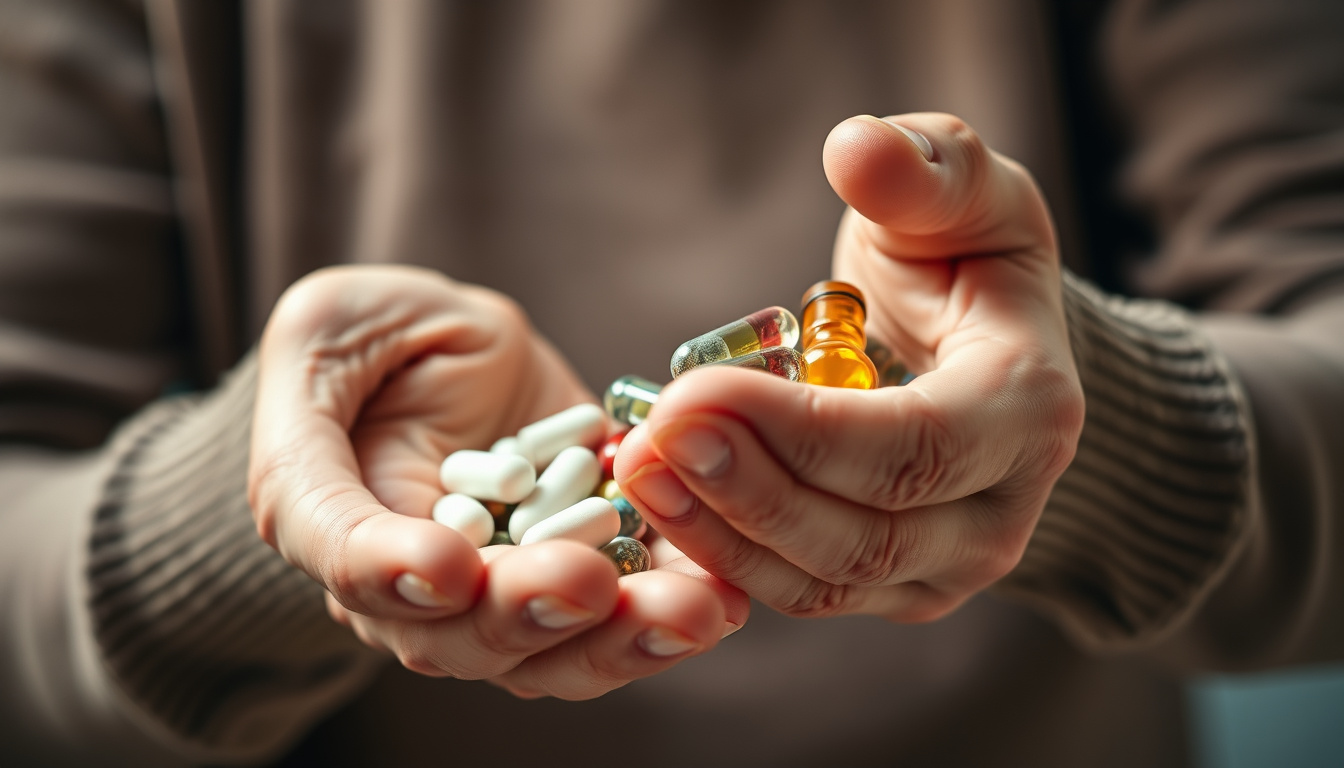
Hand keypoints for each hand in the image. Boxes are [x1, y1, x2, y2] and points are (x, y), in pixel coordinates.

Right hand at [249, 265, 745, 697]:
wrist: (442, 357)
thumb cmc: (369, 335)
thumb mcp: (325, 334)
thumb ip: (323, 414)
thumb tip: (397, 524)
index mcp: (331, 524)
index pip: (352, 567)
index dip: (392, 577)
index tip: (448, 570)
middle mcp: (415, 587)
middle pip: (464, 634)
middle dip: (531, 613)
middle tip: (590, 586)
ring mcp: (503, 593)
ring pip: (552, 650)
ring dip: (622, 638)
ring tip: (690, 612)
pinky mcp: (579, 574)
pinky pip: (621, 614)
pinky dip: (670, 608)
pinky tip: (721, 593)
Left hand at [616, 114, 1083, 621]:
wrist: (980, 343)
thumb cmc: (965, 257)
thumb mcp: (961, 191)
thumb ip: (923, 166)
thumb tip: (855, 148)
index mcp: (1029, 411)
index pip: (911, 451)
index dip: (797, 433)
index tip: (693, 393)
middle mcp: (999, 513)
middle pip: (862, 536)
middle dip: (743, 490)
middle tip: (651, 436)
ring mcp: (947, 565)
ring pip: (824, 582)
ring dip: (718, 532)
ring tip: (637, 467)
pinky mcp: (893, 587)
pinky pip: (801, 592)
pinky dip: (724, 555)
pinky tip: (660, 500)